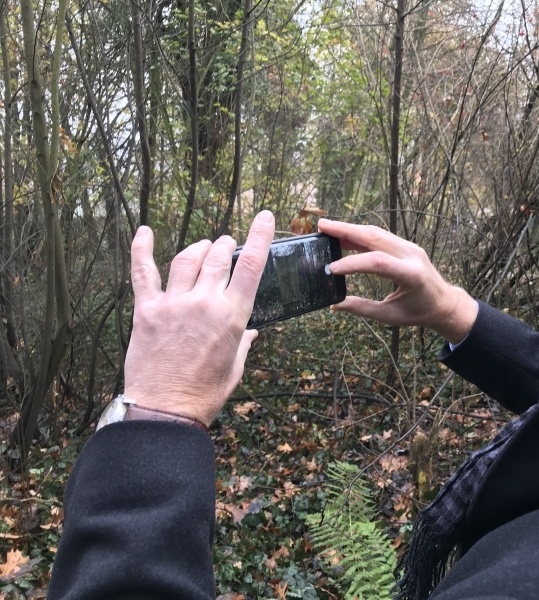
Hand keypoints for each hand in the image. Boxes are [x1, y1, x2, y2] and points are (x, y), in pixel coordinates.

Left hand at [123, 211, 274, 425]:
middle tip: (225, 246)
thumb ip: (243, 342)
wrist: (167, 409)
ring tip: (202, 248)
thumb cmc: (205, 393)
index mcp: (232, 315)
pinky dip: (142, 249)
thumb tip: (250, 332)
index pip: (251, 266)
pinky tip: (144, 232)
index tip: (264, 217)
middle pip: (217, 256)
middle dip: (224, 246)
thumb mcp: (235, 366)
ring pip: (187, 258)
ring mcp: (174, 304)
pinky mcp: (147, 310)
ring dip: (197, 248)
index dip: (259, 236)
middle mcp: (204, 302)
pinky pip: (144, 272)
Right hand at [317, 219, 476, 343]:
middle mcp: (411, 255)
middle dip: (346, 230)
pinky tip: (344, 236)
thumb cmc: (418, 312)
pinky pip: (380, 236)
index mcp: (410, 274)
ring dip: (351, 229)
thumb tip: (335, 306)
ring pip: (376, 233)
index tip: (332, 268)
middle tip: (322, 226)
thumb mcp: (390, 315)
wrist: (443, 303)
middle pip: (375, 237)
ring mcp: (409, 247)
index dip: (352, 263)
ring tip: (327, 229)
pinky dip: (361, 234)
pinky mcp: (405, 245)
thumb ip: (362, 309)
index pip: (377, 262)